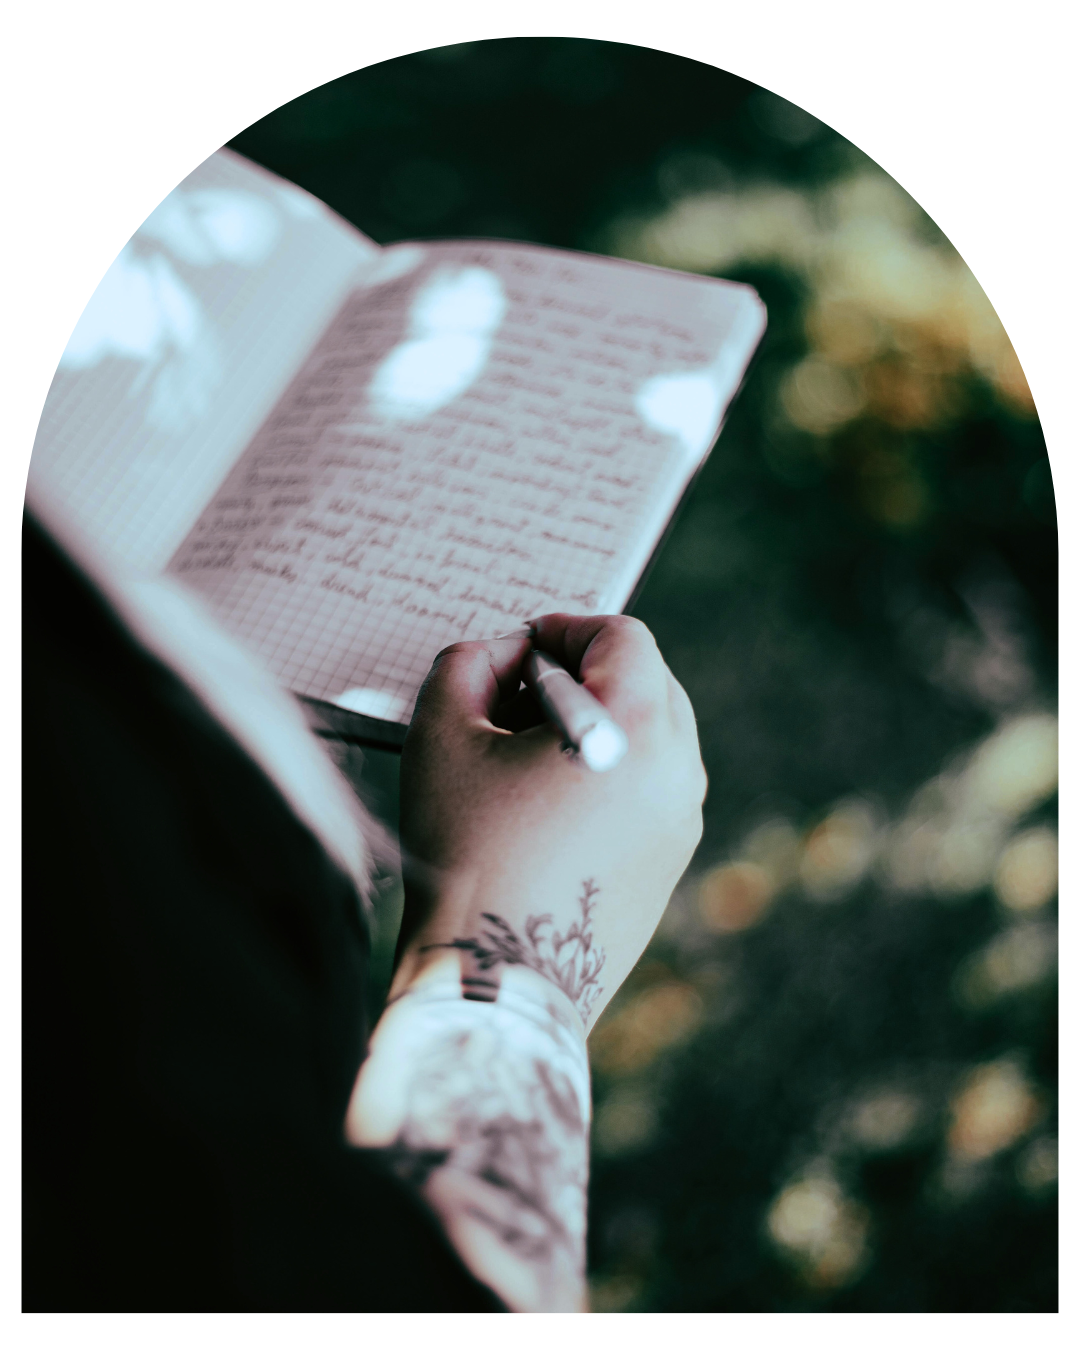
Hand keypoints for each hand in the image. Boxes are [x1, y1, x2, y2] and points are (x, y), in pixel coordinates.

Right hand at [391, 613, 706, 1029]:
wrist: (497, 982)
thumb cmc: (468, 856)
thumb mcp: (442, 734)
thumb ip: (467, 663)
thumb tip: (501, 654)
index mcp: (638, 731)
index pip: (623, 638)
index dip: (567, 627)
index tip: (523, 645)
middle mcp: (680, 774)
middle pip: (647, 681)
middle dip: (584, 671)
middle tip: (519, 694)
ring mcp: (682, 824)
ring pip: (652, 735)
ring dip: (598, 720)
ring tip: (528, 751)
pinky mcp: (670, 865)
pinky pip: (650, 787)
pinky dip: (609, 770)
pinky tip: (548, 800)